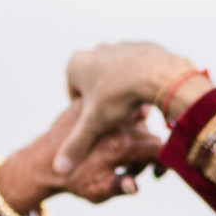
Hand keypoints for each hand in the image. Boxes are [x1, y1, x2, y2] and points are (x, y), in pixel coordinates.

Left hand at [0, 97, 161, 214]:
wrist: (42, 164)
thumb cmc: (72, 181)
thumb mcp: (96, 191)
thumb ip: (119, 187)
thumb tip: (135, 186)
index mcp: (121, 146)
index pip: (158, 148)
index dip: (162, 162)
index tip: (154, 174)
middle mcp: (116, 125)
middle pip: (148, 134)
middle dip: (146, 152)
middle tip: (130, 168)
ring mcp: (104, 112)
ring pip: (135, 119)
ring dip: (135, 135)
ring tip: (120, 153)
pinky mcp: (91, 104)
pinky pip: (115, 108)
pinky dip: (121, 119)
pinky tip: (111, 136)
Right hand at [53, 41, 199, 175]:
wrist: (158, 73)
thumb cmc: (120, 96)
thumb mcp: (95, 125)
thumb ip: (76, 145)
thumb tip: (58, 169)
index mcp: (76, 65)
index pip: (75, 95)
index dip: (86, 114)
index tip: (99, 123)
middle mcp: (95, 51)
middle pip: (97, 86)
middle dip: (106, 104)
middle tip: (117, 117)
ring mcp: (119, 46)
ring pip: (117, 78)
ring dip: (123, 93)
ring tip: (133, 107)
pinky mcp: (140, 46)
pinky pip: (137, 70)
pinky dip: (140, 83)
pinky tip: (146, 95)